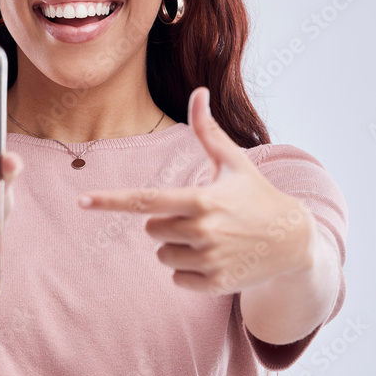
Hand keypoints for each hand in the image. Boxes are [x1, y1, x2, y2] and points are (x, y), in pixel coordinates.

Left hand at [75, 87, 314, 294]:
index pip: (145, 201)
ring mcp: (208, 260)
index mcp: (201, 200)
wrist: (294, 242)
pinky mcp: (214, 284)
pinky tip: (216, 259)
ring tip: (211, 239)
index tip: (81, 201)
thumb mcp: (234, 163)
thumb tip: (198, 91)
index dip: (110, 201)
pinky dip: (190, 271)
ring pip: (162, 255)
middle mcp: (202, 231)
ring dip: (178, 248)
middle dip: (167, 222)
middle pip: (152, 229)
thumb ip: (208, 131)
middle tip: (200, 217)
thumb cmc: (257, 196)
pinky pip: (177, 278)